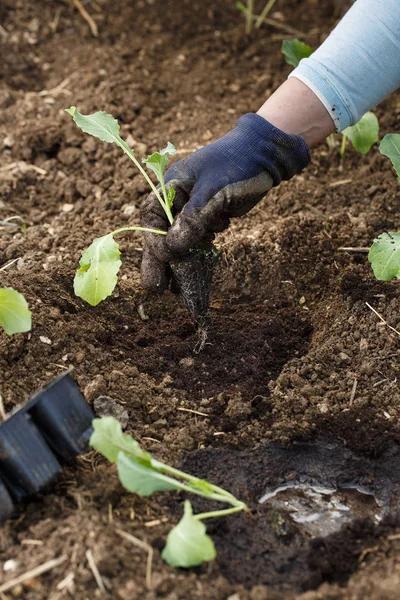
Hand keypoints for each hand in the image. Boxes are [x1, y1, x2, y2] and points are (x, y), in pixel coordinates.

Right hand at [140, 113, 309, 292]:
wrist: (266, 155)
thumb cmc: (236, 165)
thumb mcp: (212, 193)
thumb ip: (191, 222)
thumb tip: (170, 251)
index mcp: (171, 186)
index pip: (152, 219)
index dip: (154, 243)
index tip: (163, 260)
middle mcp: (177, 199)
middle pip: (162, 234)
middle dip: (160, 261)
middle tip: (155, 289)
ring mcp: (193, 210)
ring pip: (181, 241)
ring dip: (180, 264)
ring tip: (176, 291)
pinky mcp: (209, 217)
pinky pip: (198, 241)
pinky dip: (198, 256)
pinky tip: (197, 276)